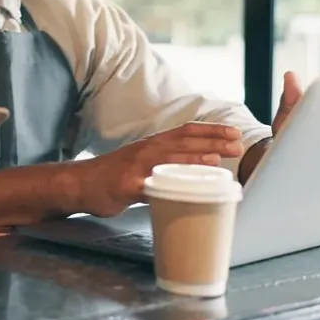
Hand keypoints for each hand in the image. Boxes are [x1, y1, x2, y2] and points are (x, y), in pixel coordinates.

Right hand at [81, 122, 244, 216]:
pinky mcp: (126, 185)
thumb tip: (200, 170)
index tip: (234, 132)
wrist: (80, 183)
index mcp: (153, 144)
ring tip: (217, 158)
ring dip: (193, 157)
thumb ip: (168, 164)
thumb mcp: (143, 163)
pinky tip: (181, 189)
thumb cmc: (115, 175)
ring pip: (168, 159)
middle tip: (238, 144)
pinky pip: (149, 186)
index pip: (186, 131)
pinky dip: (166, 186)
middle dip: (212, 141)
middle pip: (182, 141)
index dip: (211, 130)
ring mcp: (136, 167)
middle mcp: (146, 150)